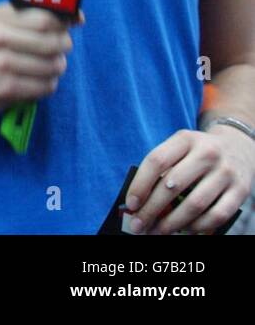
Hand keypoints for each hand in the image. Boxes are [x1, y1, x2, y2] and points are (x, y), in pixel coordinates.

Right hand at [0, 3, 79, 113]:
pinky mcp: (6, 87)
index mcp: (0, 16)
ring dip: (55, 68)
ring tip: (45, 67)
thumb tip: (78, 17)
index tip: (68, 28)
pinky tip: (36, 81)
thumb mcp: (3, 23)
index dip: (63, 24)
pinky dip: (47, 84)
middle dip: (63, 47)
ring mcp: (1, 63)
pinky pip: (46, 86)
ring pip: (54, 66)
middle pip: (53, 42)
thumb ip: (37, 17)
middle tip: (58, 50)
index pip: (46, 18)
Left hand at [125, 126, 254, 233]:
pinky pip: (217, 215)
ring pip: (194, 204)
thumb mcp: (180, 149)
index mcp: (185, 139)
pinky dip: (199, 226)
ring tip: (158, 231)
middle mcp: (207, 153)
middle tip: (139, 225)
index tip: (131, 204)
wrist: (238, 148)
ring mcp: (225, 172)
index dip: (140, 185)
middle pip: (172, 185)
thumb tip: (138, 203)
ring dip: (172, 222)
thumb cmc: (197, 153)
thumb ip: (162, 170)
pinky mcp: (240, 190)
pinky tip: (185, 230)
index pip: (156, 161)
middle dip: (152, 209)